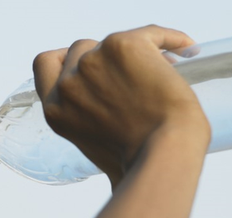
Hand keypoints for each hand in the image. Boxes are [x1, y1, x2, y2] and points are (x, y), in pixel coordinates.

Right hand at [33, 25, 210, 184]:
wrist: (162, 152)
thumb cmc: (138, 163)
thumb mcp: (96, 151)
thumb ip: (92, 135)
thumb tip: (115, 169)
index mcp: (55, 109)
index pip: (45, 63)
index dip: (65, 58)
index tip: (88, 66)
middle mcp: (68, 83)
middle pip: (81, 47)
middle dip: (106, 58)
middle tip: (133, 76)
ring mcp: (94, 61)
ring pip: (113, 39)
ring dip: (135, 52)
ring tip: (162, 71)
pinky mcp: (124, 46)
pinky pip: (151, 33)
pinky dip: (170, 39)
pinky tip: (186, 48)